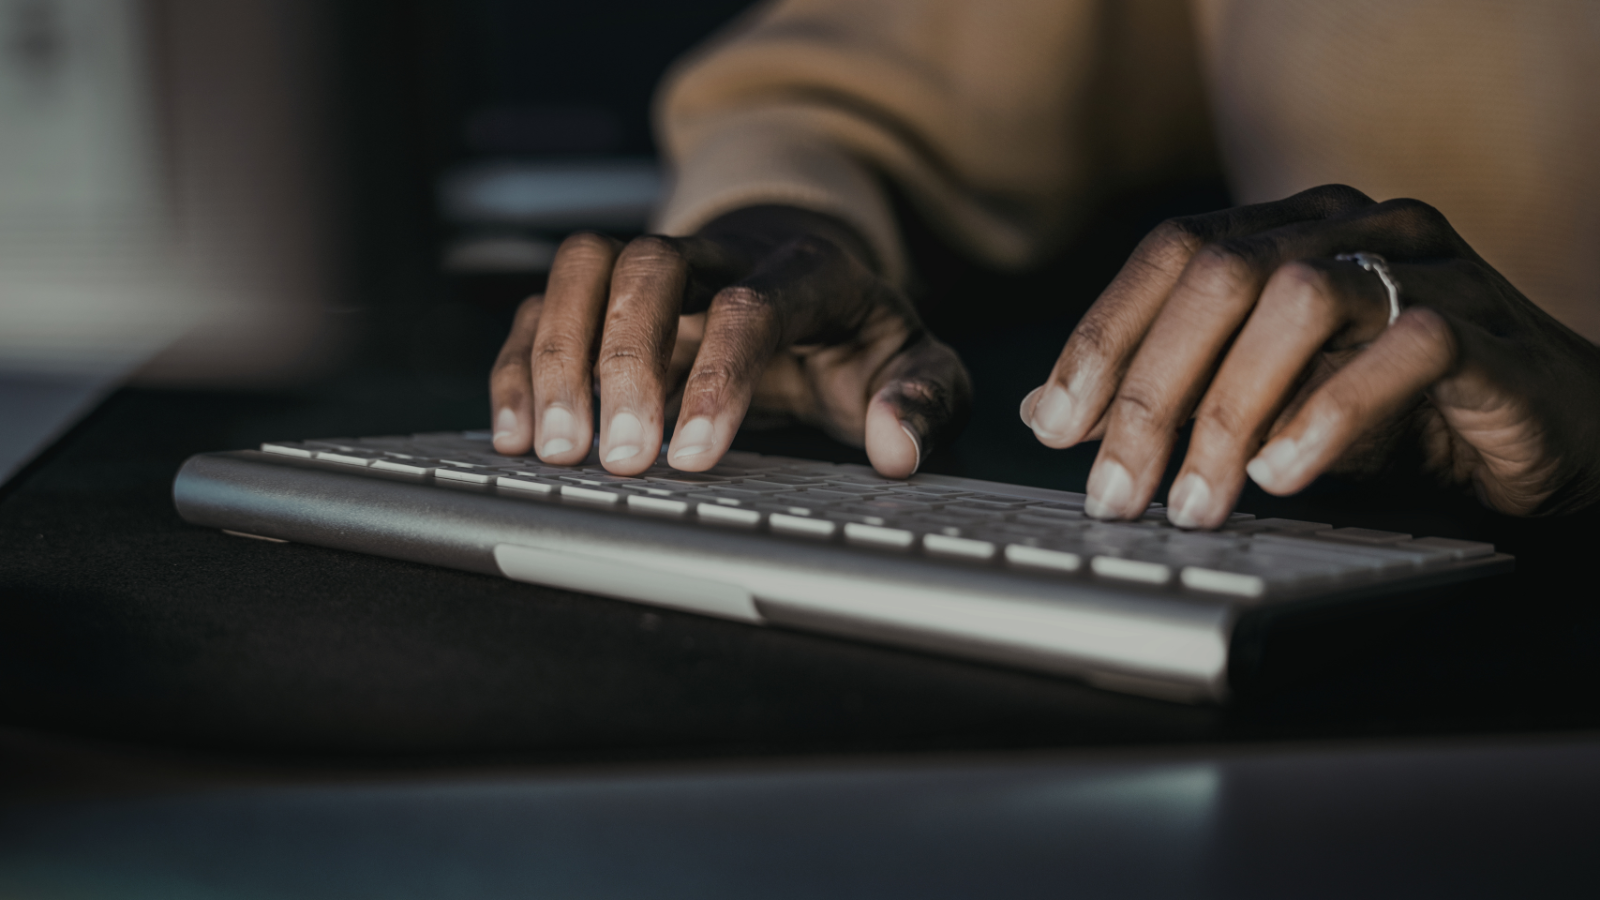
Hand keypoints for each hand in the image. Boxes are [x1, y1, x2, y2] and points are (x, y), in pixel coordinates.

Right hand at [490, 206, 969, 476]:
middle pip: (650, 266)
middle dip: (624, 360)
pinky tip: (516, 435)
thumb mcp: (915, 364)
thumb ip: (924, 398)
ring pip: (585, 268)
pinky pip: (543, 306)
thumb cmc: (857, 336)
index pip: (752, 304)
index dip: (719, 377)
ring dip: (556, 355)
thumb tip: (897, 446)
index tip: (695, 456)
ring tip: (556, 449)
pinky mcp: (606, 296)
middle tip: (620, 458)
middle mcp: (719, 254)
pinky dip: (519, 367)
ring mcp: (656, 269)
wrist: (810, 281)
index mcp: (804, 269)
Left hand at [1021, 184, 1599, 525]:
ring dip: (1229, 412)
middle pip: (1220, 275)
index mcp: (1290, 230)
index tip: (1055, 425)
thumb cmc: (1400, 412)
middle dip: (1150, 390)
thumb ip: (1171, 393)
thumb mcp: (1265, 401)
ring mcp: (1422, 266)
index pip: (1172, 253)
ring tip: (1196, 501)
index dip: (1103, 335)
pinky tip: (1284, 476)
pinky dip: (1329, 416)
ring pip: (1299, 303)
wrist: (1553, 427)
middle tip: (1116, 491)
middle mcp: (1350, 229)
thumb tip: (1047, 412)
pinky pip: (1401, 349)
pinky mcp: (1482, 327)